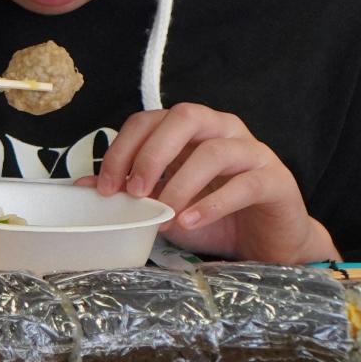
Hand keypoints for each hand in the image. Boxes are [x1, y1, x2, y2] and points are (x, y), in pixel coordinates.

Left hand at [85, 103, 334, 262]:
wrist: (266, 242)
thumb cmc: (211, 215)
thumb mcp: (163, 202)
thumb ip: (131, 190)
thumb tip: (83, 187)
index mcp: (190, 129)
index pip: (148, 121)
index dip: (123, 149)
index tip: (106, 187)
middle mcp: (222, 129)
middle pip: (184, 118)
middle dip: (151, 155)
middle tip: (133, 193)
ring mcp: (253, 152)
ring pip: (214, 152)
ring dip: (180, 185)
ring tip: (163, 216)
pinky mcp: (277, 180)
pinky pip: (244, 184)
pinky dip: (212, 203)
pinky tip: (189, 221)